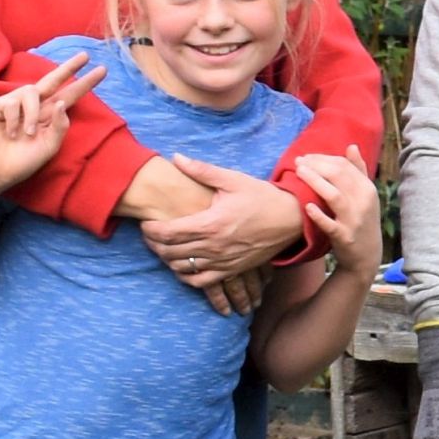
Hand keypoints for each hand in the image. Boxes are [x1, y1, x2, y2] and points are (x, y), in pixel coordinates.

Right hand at [0, 55, 101, 189]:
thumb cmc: (21, 161)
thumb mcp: (48, 146)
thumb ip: (59, 126)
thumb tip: (63, 103)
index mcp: (48, 116)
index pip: (68, 96)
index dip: (83, 84)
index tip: (103, 70)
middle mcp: (32, 106)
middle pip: (52, 80)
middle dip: (69, 67)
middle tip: (85, 55)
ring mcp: (13, 103)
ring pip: (32, 92)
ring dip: (32, 114)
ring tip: (26, 133)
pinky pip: (11, 103)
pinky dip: (13, 120)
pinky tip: (9, 133)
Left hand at [136, 157, 308, 305]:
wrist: (291, 219)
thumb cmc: (262, 197)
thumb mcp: (233, 179)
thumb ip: (202, 170)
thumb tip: (176, 157)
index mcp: (211, 223)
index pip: (168, 233)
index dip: (150, 229)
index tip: (146, 223)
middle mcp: (214, 246)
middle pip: (169, 252)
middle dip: (153, 244)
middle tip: (150, 234)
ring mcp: (223, 261)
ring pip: (182, 268)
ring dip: (167, 259)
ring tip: (164, 247)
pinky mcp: (232, 270)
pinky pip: (201, 282)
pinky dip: (186, 276)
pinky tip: (182, 266)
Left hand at [288, 150, 382, 274]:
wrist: (367, 255)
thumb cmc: (362, 221)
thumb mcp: (366, 195)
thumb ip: (359, 171)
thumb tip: (352, 146)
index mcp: (367, 189)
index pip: (345, 166)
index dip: (324, 158)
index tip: (306, 156)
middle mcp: (363, 202)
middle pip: (339, 176)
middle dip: (316, 166)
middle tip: (297, 162)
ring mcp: (354, 220)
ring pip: (334, 196)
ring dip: (315, 182)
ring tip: (298, 173)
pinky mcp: (344, 237)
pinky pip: (330, 224)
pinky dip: (319, 215)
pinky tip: (307, 206)